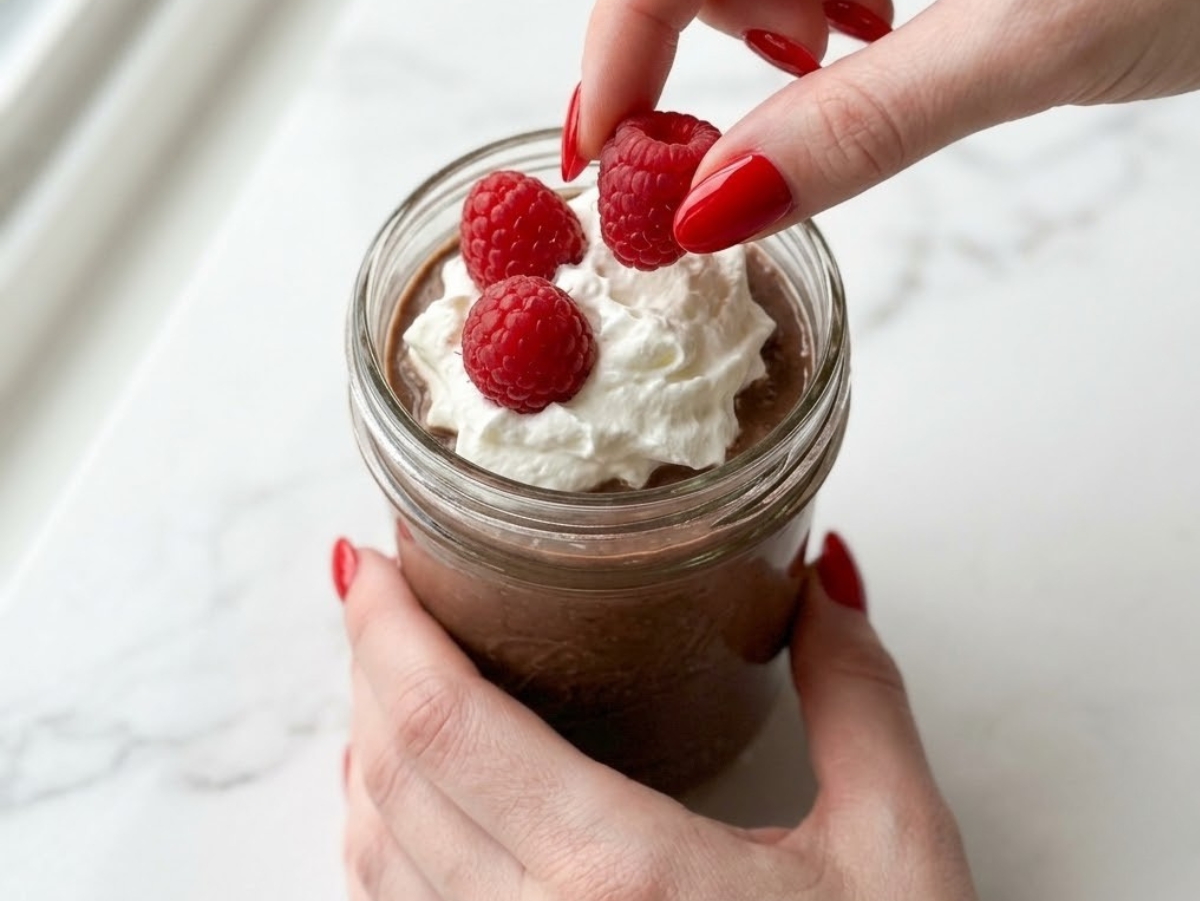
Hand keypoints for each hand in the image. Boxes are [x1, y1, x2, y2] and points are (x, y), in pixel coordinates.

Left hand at [337, 534, 976, 899]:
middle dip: (369, 664)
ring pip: (372, 855)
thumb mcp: (895, 851)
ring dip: (366, 746)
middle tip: (388, 590)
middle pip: (389, 776)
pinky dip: (379, 837)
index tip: (372, 561)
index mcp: (618, 880)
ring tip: (388, 667)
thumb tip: (822, 577)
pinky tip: (402, 794)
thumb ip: (857, 697)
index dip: (386, 628)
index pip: (443, 725)